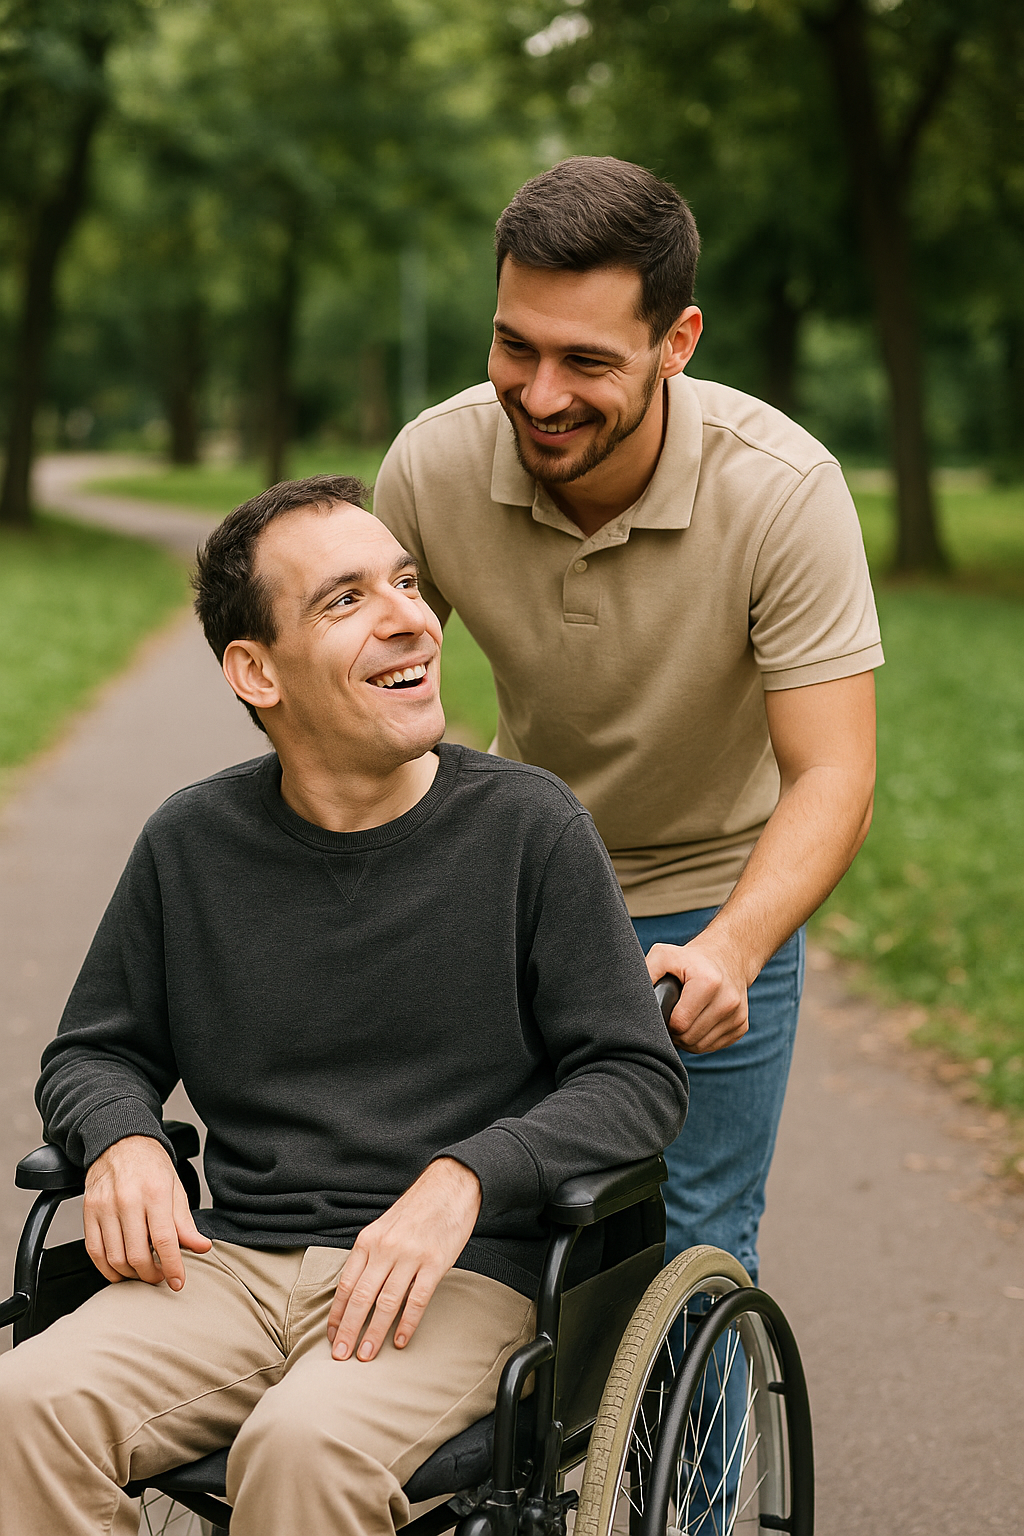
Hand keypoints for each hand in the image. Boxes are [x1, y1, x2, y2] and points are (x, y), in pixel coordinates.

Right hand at [83, 1135, 211, 1289]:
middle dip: (151, 1275)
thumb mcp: (175, 1189)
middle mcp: (128, 1200)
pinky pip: (95, 1252)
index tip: (178, 1282)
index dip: (172, 1267)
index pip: (165, 1240)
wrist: (121, 1142)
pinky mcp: (88, 1212)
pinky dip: (107, 1268)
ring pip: (115, 1258)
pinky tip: (121, 1270)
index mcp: (155, 1192)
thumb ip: (185, 1223)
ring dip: (131, 1274)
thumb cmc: (151, 1166)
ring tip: (143, 1272)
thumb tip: (201, 1247)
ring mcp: (105, 1207)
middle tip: (161, 1276)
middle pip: (137, 1254)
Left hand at [327, 1157, 480, 1362]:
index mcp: (368, 1240)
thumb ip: (370, 1255)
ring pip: (386, 1302)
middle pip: (361, 1297)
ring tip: (365, 1355)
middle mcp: (385, 1249)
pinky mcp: (434, 1263)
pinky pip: (417, 1299)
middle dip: (348, 1329)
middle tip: (340, 1355)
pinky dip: (407, 1323)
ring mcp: (410, 1256)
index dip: (337, 1313)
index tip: (331, 1336)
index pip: (346, 1284)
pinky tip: (399, 1340)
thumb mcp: (384, 1227)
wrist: (449, 1186)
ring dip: (373, 1332)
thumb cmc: (416, 1210)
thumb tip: (355, 1290)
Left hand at [646, 937, 749, 1053]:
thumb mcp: (664, 955)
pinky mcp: (742, 1026)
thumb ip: (647, 971)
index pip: (679, 1024)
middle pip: (690, 1038)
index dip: (665, 1022)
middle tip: (670, 1017)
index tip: (664, 1011)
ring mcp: (737, 1015)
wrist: (727, 958)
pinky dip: (700, 1040)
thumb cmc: (690, 959)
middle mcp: (728, 1000)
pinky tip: (696, 1023)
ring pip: (701, 1046)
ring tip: (681, 1020)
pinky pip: (713, 1046)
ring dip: (686, 1039)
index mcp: (708, 982)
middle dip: (675, 1032)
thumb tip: (635, 996)